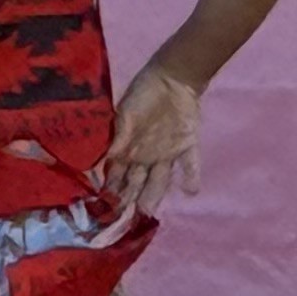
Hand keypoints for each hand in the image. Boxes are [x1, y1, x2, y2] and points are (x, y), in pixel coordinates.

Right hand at [96, 63, 202, 217]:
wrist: (172, 76)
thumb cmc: (142, 92)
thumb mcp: (125, 113)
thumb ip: (119, 136)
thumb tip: (108, 158)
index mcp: (128, 150)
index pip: (116, 176)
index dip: (111, 191)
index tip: (105, 208)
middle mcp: (146, 157)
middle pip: (137, 184)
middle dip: (131, 201)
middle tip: (125, 218)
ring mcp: (167, 155)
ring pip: (160, 181)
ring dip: (154, 196)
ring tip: (149, 211)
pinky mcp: (188, 146)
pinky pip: (190, 166)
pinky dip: (191, 178)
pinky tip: (189, 191)